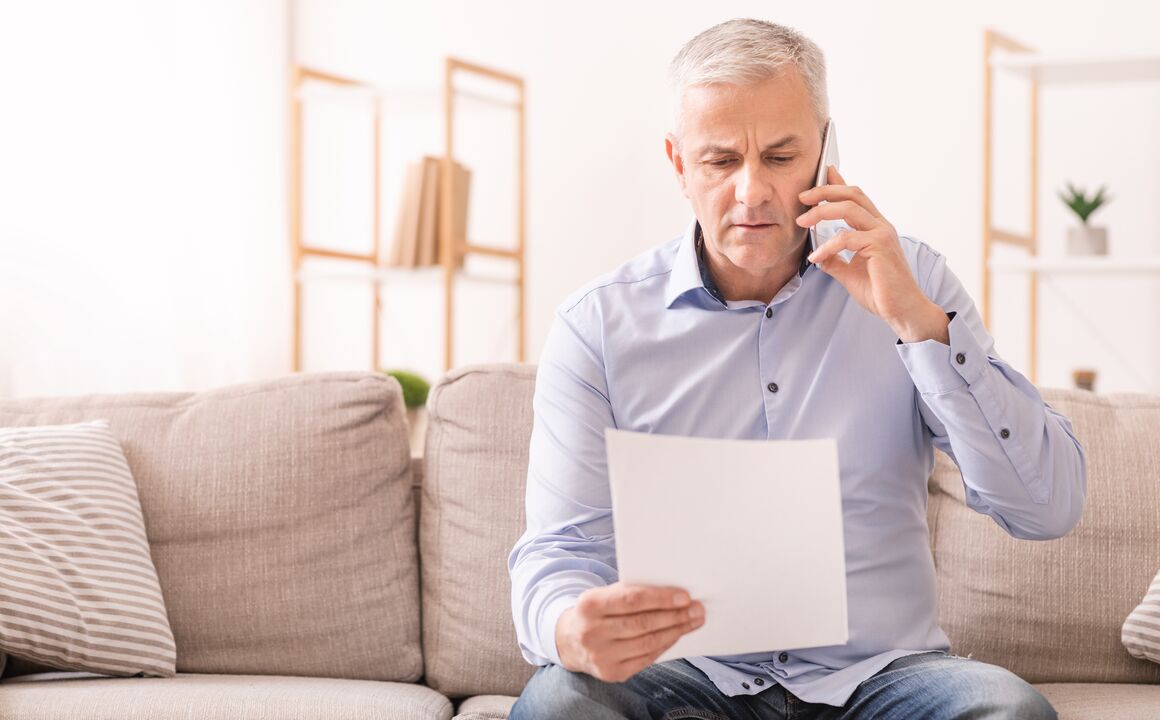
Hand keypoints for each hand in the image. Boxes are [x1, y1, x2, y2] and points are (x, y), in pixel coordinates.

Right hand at [555, 582, 705, 681]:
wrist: (570, 641)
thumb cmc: (597, 612)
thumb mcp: (604, 595)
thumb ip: (631, 593)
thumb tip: (672, 595)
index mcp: (589, 604)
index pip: (631, 599)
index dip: (660, 598)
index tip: (685, 596)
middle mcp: (592, 632)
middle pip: (643, 623)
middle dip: (675, 616)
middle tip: (697, 609)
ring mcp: (600, 656)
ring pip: (647, 642)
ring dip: (675, 631)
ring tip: (692, 621)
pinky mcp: (611, 673)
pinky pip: (646, 658)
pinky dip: (664, 646)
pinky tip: (676, 635)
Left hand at [796, 165, 948, 343]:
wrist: (902, 311)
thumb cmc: (881, 292)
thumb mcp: (850, 273)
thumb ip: (835, 260)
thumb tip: (818, 254)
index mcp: (876, 228)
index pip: (856, 197)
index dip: (838, 183)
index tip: (822, 173)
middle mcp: (881, 226)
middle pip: (853, 194)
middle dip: (825, 190)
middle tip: (802, 196)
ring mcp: (882, 234)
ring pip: (849, 209)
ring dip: (821, 212)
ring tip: (802, 221)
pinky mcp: (880, 247)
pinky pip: (847, 238)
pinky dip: (827, 246)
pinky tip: (816, 258)